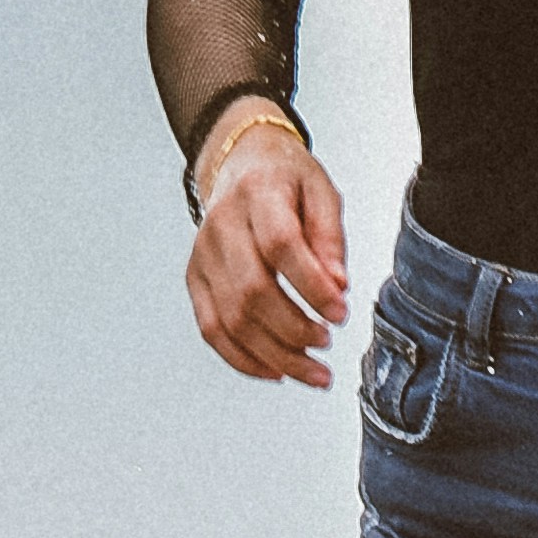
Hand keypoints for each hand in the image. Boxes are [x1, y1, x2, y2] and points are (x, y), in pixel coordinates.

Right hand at [182, 109, 348, 388]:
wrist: (241, 165)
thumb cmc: (287, 181)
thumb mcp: (322, 193)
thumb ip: (330, 238)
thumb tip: (337, 286)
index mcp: (257, 193)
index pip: (280, 246)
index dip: (311, 286)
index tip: (341, 313)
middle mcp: (221, 225)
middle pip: (251, 291)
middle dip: (294, 329)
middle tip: (327, 343)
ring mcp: (203, 255)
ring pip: (232, 320)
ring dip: (276, 355)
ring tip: (314, 371)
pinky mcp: (195, 279)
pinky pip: (212, 330)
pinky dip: (245, 360)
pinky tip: (277, 371)